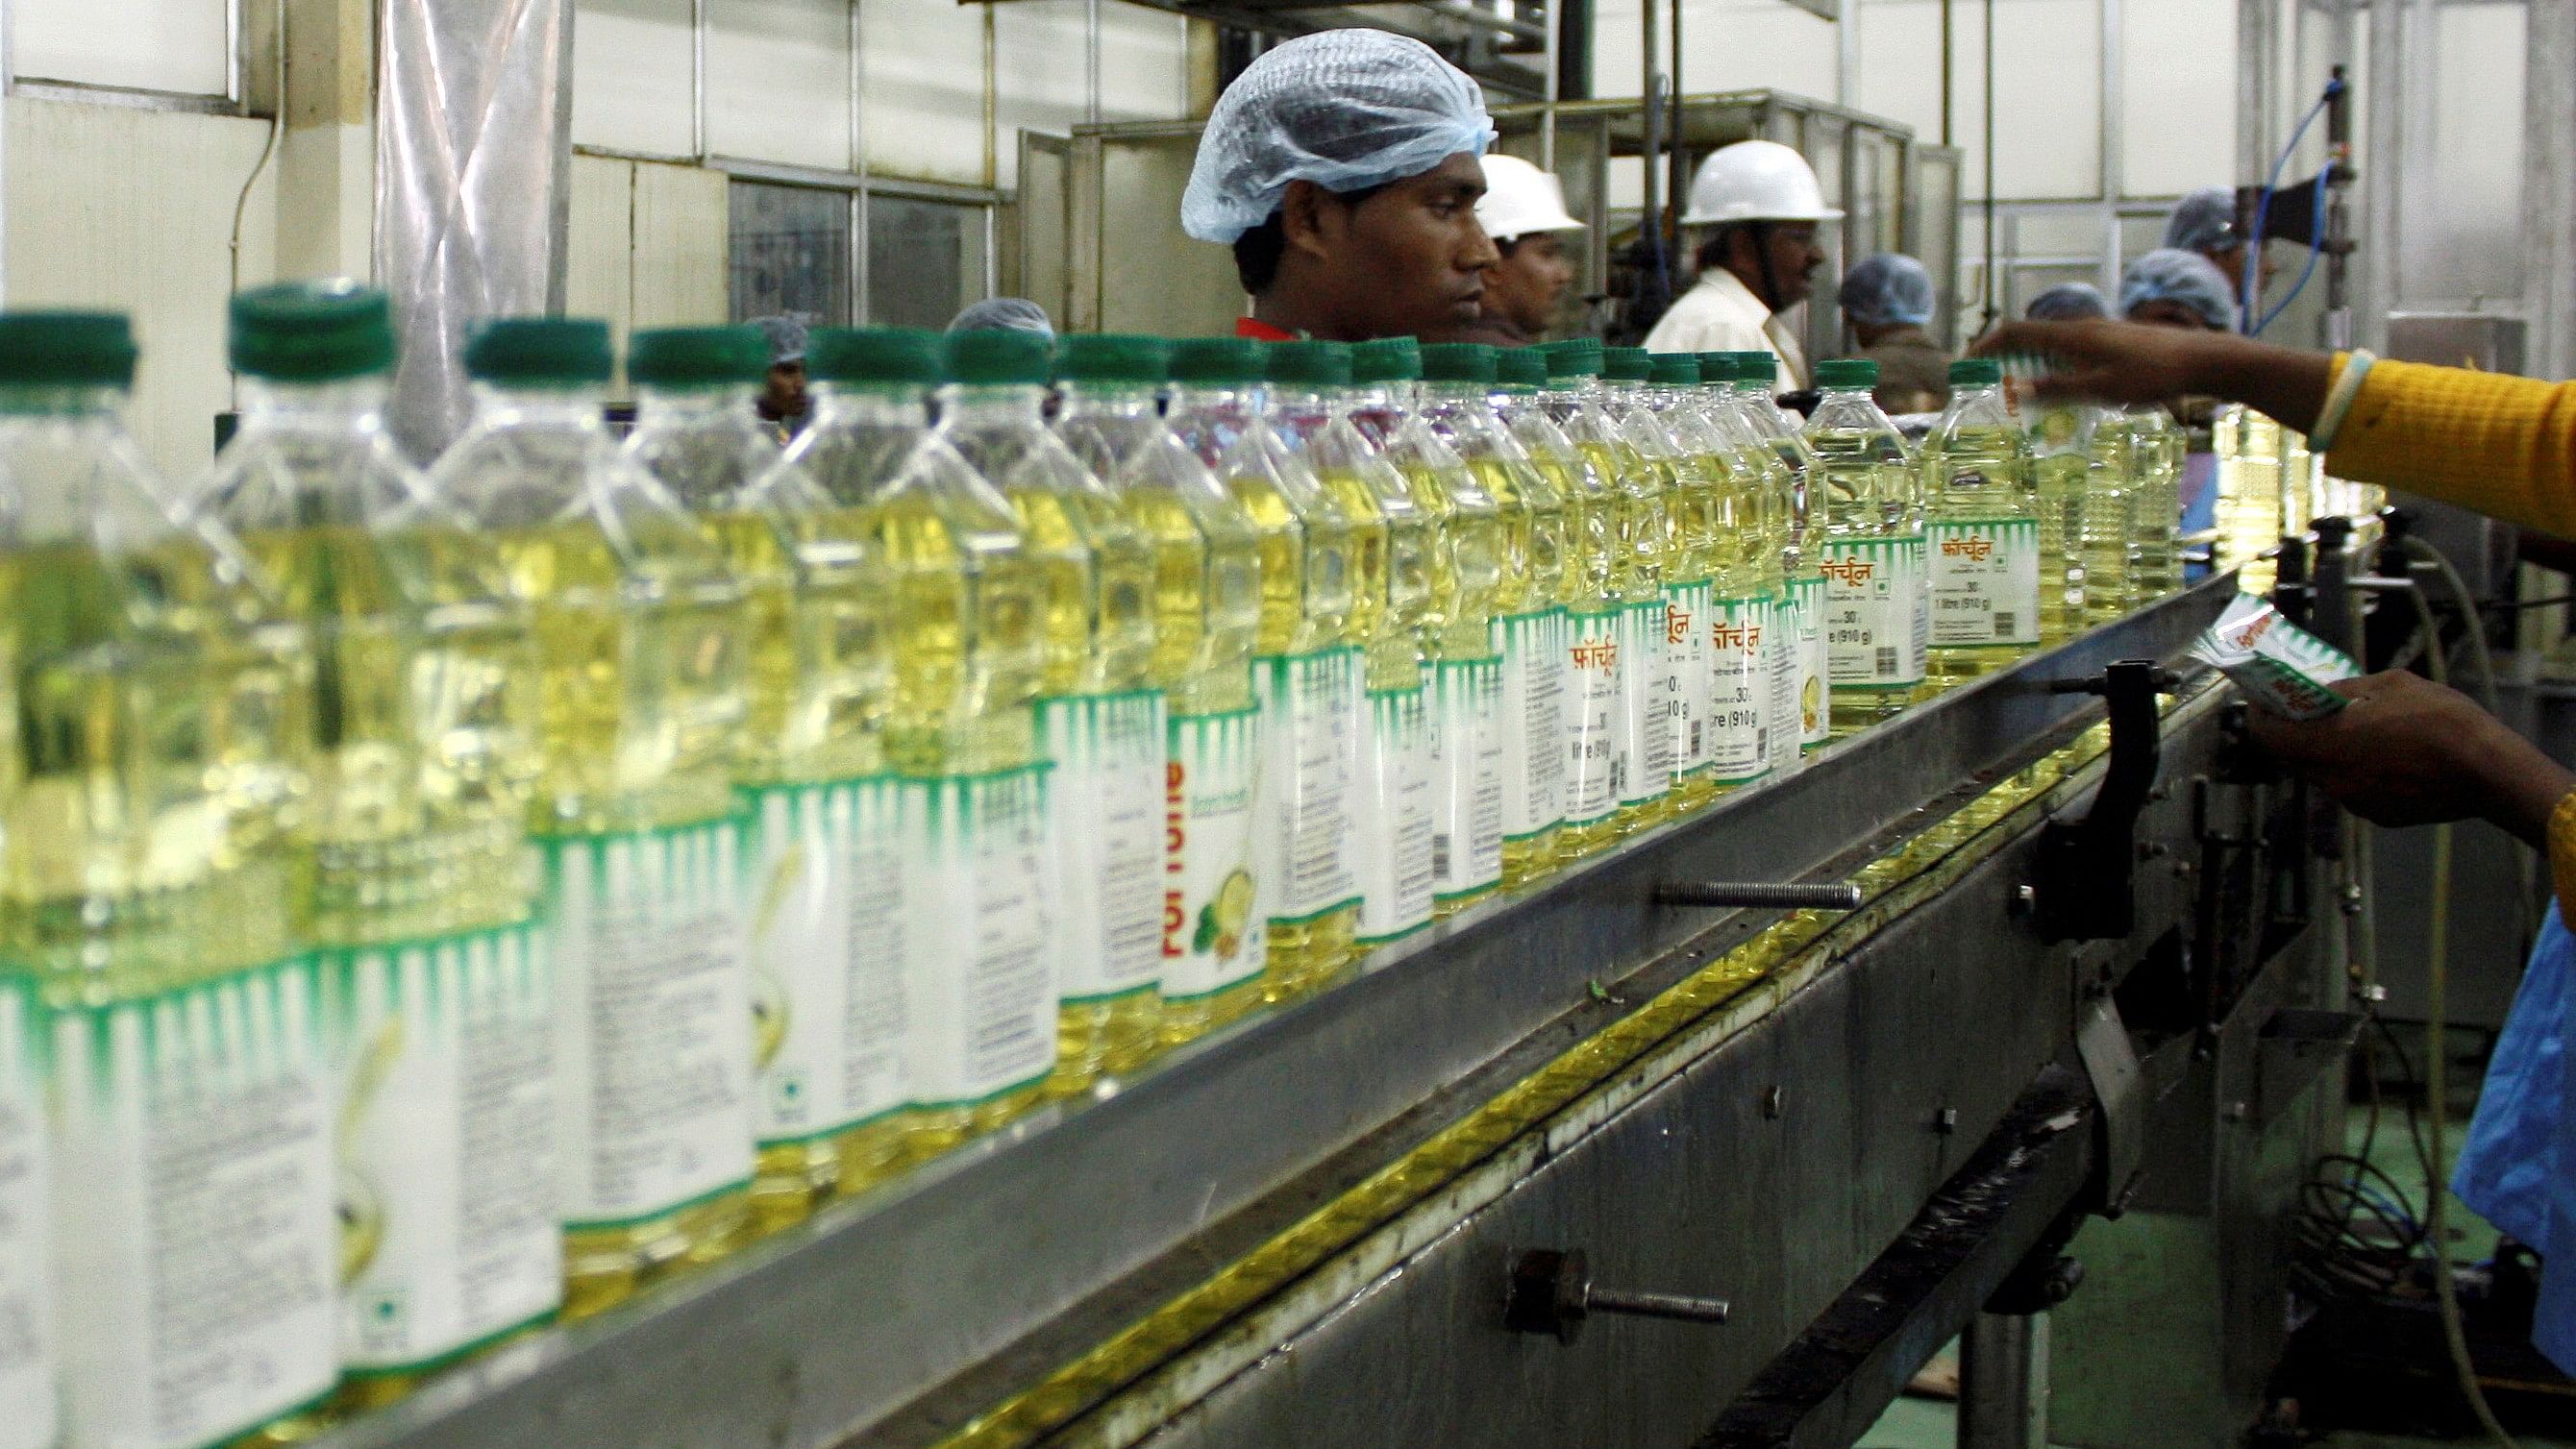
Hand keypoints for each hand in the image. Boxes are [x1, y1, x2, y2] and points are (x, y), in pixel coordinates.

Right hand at [1975, 320, 2219, 407]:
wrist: (2202, 360)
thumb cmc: (2153, 375)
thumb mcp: (2102, 389)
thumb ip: (2059, 389)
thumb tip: (2017, 389)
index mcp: (2073, 335)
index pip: (2016, 331)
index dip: (1987, 345)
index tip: (1967, 364)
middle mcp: (2082, 328)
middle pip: (2031, 336)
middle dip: (2006, 358)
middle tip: (1992, 386)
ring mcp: (2099, 333)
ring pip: (2052, 345)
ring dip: (2032, 365)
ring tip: (2026, 394)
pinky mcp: (2114, 342)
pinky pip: (2072, 351)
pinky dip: (2055, 367)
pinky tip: (2066, 391)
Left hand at [2246, 670, 2574, 846]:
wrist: (2490, 771)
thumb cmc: (2442, 721)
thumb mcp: (2391, 685)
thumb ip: (2347, 689)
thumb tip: (2323, 691)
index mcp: (2327, 744)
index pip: (2267, 735)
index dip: (2259, 715)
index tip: (2263, 700)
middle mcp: (2332, 779)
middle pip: (2293, 756)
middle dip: (2294, 731)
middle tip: (2307, 708)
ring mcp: (2355, 802)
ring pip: (2323, 773)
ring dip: (2327, 751)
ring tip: (2355, 728)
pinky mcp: (2378, 816)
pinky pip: (2352, 789)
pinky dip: (2356, 770)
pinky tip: (2385, 754)